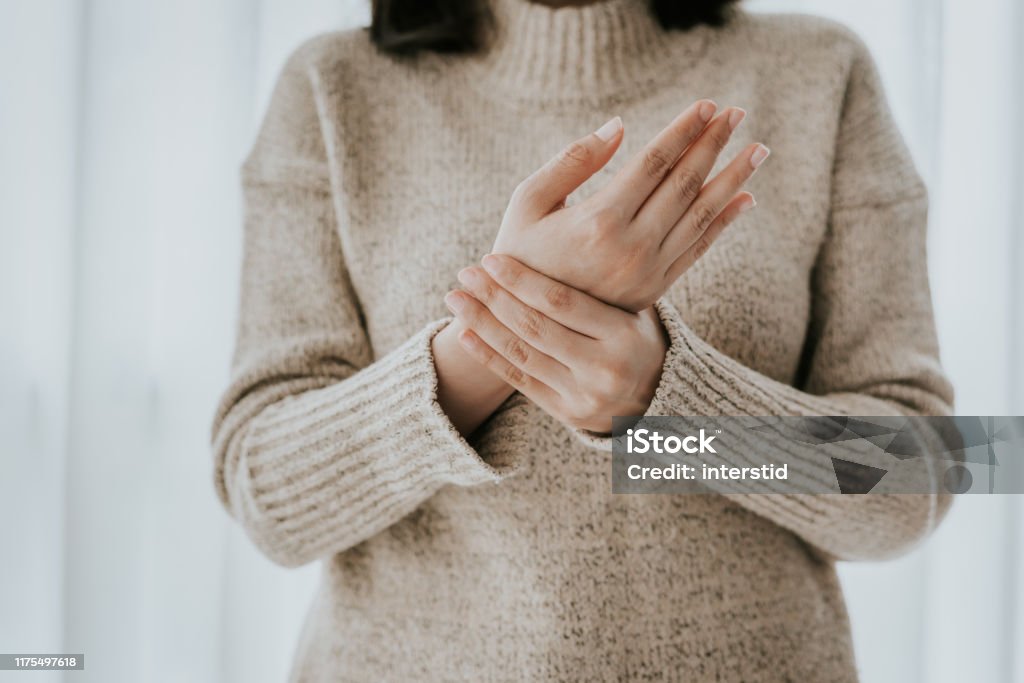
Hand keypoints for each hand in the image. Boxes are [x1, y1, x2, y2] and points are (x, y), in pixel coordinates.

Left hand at [444, 254, 667, 434]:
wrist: (660, 397)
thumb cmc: (635, 335)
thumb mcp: (632, 307)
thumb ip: (599, 279)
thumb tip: (565, 219)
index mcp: (623, 333)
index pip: (561, 302)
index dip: (521, 279)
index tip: (491, 259)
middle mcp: (605, 367)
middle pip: (535, 327)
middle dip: (494, 297)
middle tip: (465, 272)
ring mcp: (585, 394)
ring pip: (522, 353)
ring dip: (482, 323)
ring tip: (456, 299)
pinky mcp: (568, 414)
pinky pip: (519, 381)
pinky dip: (488, 356)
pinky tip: (465, 334)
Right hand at [492, 100, 767, 311]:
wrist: (523, 325)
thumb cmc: (517, 254)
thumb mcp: (527, 202)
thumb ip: (572, 161)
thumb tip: (620, 125)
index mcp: (598, 221)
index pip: (654, 163)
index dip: (683, 131)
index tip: (708, 104)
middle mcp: (631, 248)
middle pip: (684, 184)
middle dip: (714, 144)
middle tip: (739, 113)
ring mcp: (647, 272)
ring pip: (701, 216)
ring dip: (732, 179)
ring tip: (756, 149)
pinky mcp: (654, 290)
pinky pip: (698, 249)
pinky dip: (723, 222)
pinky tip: (745, 198)